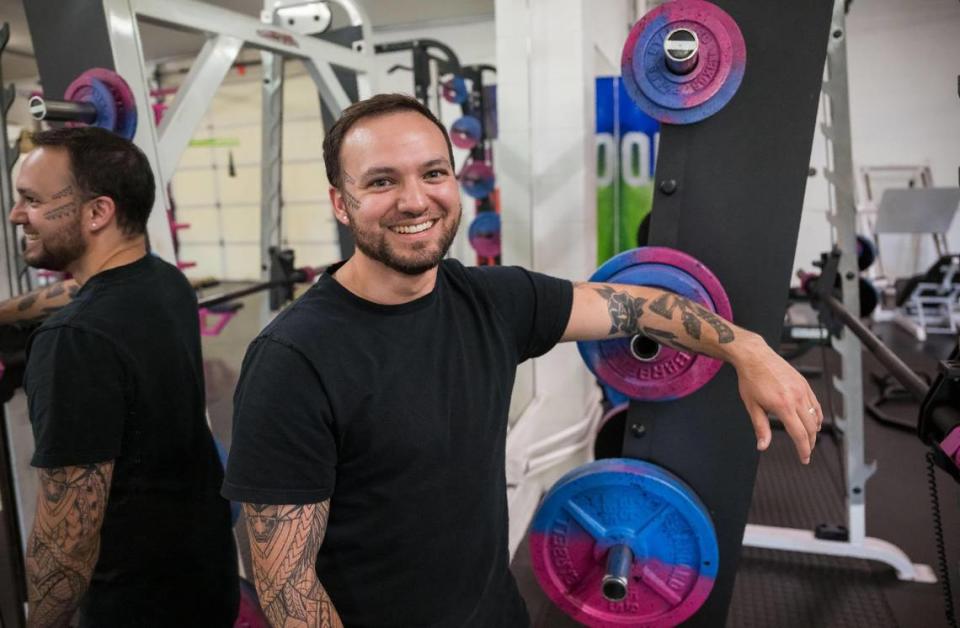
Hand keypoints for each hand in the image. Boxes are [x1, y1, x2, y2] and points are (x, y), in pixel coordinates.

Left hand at [730, 333, 821, 463]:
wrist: (754, 356)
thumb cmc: (750, 380)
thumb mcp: (752, 406)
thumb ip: (760, 428)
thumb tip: (762, 446)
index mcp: (783, 406)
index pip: (799, 434)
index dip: (803, 450)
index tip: (804, 459)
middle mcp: (796, 398)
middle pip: (810, 428)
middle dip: (809, 443)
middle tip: (806, 453)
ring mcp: (802, 390)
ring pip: (815, 417)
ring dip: (813, 431)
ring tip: (808, 440)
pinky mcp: (804, 384)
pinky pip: (815, 405)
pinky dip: (816, 417)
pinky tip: (813, 423)